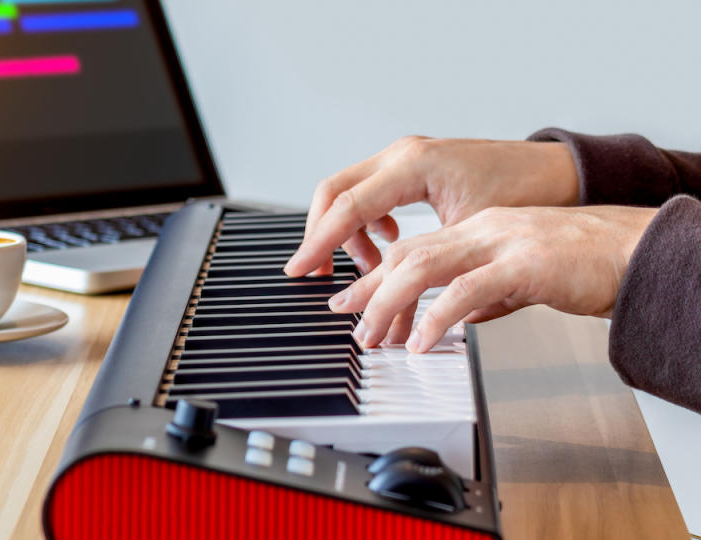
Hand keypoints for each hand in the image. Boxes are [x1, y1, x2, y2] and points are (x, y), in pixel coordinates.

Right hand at [284, 136, 579, 276]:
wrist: (560, 172)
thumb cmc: (529, 194)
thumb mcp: (473, 231)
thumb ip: (427, 259)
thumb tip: (395, 295)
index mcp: (414, 166)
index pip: (347, 207)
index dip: (318, 242)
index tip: (299, 270)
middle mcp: (404, 155)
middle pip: (334, 193)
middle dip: (321, 236)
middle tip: (318, 272)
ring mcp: (406, 157)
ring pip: (349, 193)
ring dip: (349, 234)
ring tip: (371, 267)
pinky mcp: (413, 167)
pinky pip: (371, 193)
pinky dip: (369, 223)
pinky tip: (390, 243)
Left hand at [325, 205, 656, 350]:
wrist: (638, 250)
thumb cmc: (585, 265)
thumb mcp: (520, 279)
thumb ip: (483, 295)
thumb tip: (452, 320)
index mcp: (479, 230)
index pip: (413, 248)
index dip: (376, 276)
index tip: (351, 302)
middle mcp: (483, 230)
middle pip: (407, 254)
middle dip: (370, 290)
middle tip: (349, 322)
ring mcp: (502, 243)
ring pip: (424, 267)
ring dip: (389, 304)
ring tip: (373, 337)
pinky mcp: (525, 264)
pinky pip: (466, 290)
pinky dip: (435, 317)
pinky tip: (420, 341)